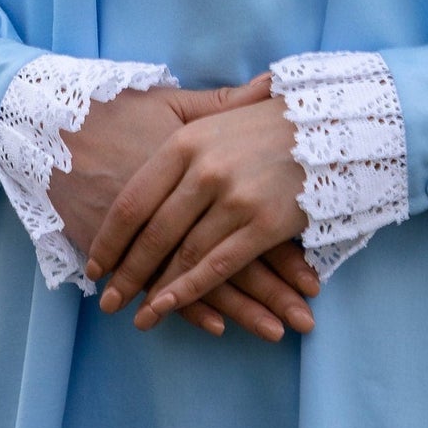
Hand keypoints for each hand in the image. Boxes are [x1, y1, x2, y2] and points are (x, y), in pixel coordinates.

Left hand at [84, 78, 308, 330]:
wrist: (332, 122)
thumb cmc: (266, 119)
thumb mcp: (214, 112)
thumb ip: (178, 130)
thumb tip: (133, 139)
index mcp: (185, 142)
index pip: (134, 200)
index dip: (111, 238)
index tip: (96, 265)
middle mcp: (204, 171)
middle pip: (154, 234)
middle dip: (128, 273)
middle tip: (108, 302)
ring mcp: (235, 199)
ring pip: (184, 255)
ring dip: (156, 291)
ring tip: (137, 315)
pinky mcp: (264, 225)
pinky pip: (219, 266)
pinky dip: (191, 292)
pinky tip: (170, 308)